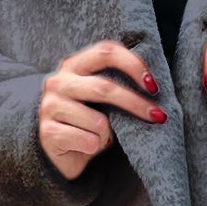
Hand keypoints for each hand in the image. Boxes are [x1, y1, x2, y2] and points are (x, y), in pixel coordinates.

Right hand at [38, 40, 165, 179]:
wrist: (58, 153)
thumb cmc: (87, 122)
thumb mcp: (101, 100)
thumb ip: (116, 86)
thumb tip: (152, 89)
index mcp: (74, 65)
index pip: (106, 52)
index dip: (133, 65)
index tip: (154, 86)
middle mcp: (58, 82)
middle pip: (104, 88)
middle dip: (136, 104)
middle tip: (159, 116)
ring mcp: (50, 106)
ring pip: (98, 122)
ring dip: (108, 135)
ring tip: (102, 137)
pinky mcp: (47, 133)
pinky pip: (88, 142)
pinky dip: (95, 148)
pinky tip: (87, 147)